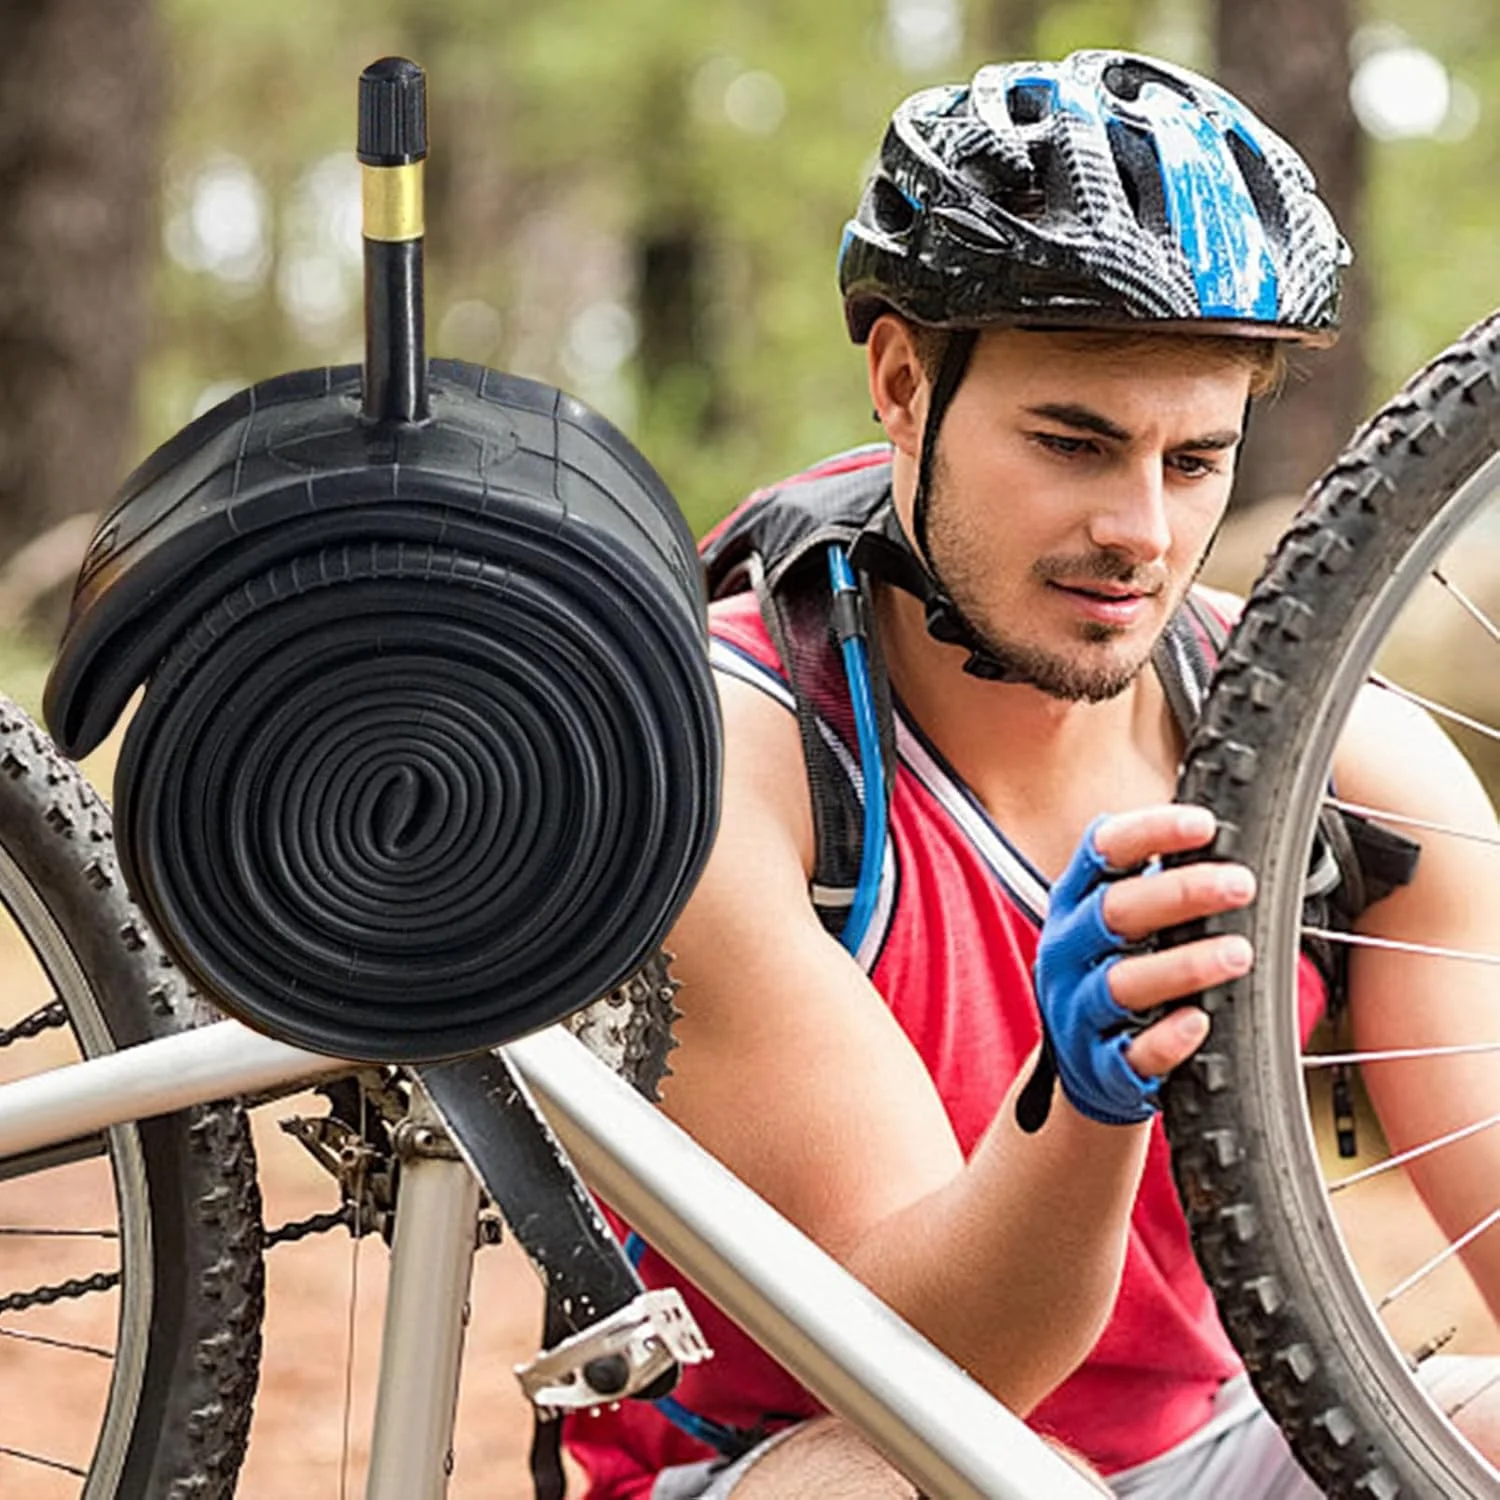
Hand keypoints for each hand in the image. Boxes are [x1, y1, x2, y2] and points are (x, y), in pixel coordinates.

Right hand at [1016, 805, 1255, 1129]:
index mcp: (1077, 900)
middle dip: (1179, 894)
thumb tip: (1232, 819)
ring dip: (1181, 966)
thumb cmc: (1118, 966)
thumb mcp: (1121, 914)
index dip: (1150, 833)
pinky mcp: (1100, 1063)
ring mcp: (1080, 1007)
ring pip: (1122, 983)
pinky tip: (1198, 1022)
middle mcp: (1071, 948)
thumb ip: (1159, 875)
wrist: (1082, 1059)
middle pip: (1113, 912)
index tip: (1205, 825)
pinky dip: (1164, 1040)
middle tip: (1241, 884)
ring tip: (1238, 953)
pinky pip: (1129, 1054)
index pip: (1103, 852)